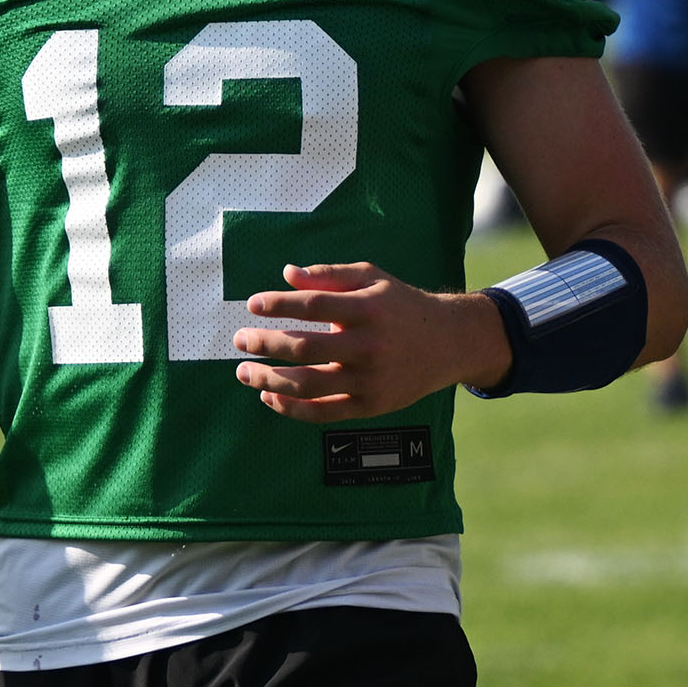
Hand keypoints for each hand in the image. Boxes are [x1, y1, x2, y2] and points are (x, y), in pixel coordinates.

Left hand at [231, 262, 510, 418]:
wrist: (448, 343)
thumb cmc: (400, 306)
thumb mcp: (372, 277)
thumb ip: (329, 273)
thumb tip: (286, 274)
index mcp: (368, 309)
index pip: (314, 306)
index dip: (279, 305)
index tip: (253, 305)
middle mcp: (369, 346)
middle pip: (305, 348)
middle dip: (265, 344)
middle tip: (240, 340)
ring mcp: (370, 379)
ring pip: (309, 385)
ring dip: (269, 379)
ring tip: (245, 372)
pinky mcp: (370, 405)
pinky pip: (323, 412)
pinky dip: (291, 407)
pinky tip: (269, 396)